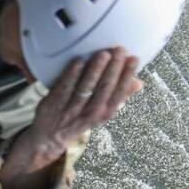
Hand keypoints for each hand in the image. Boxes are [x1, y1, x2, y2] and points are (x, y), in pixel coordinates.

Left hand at [0, 47, 141, 188]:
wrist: (49, 138)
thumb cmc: (79, 118)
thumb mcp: (101, 112)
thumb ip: (118, 96)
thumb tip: (139, 83)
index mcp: (103, 114)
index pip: (119, 94)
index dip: (127, 76)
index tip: (134, 58)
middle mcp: (89, 113)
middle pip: (104, 90)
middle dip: (113, 69)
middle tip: (120, 50)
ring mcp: (70, 110)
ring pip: (85, 89)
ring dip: (95, 71)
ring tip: (103, 53)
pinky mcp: (53, 105)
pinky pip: (64, 89)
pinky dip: (71, 76)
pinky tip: (78, 61)